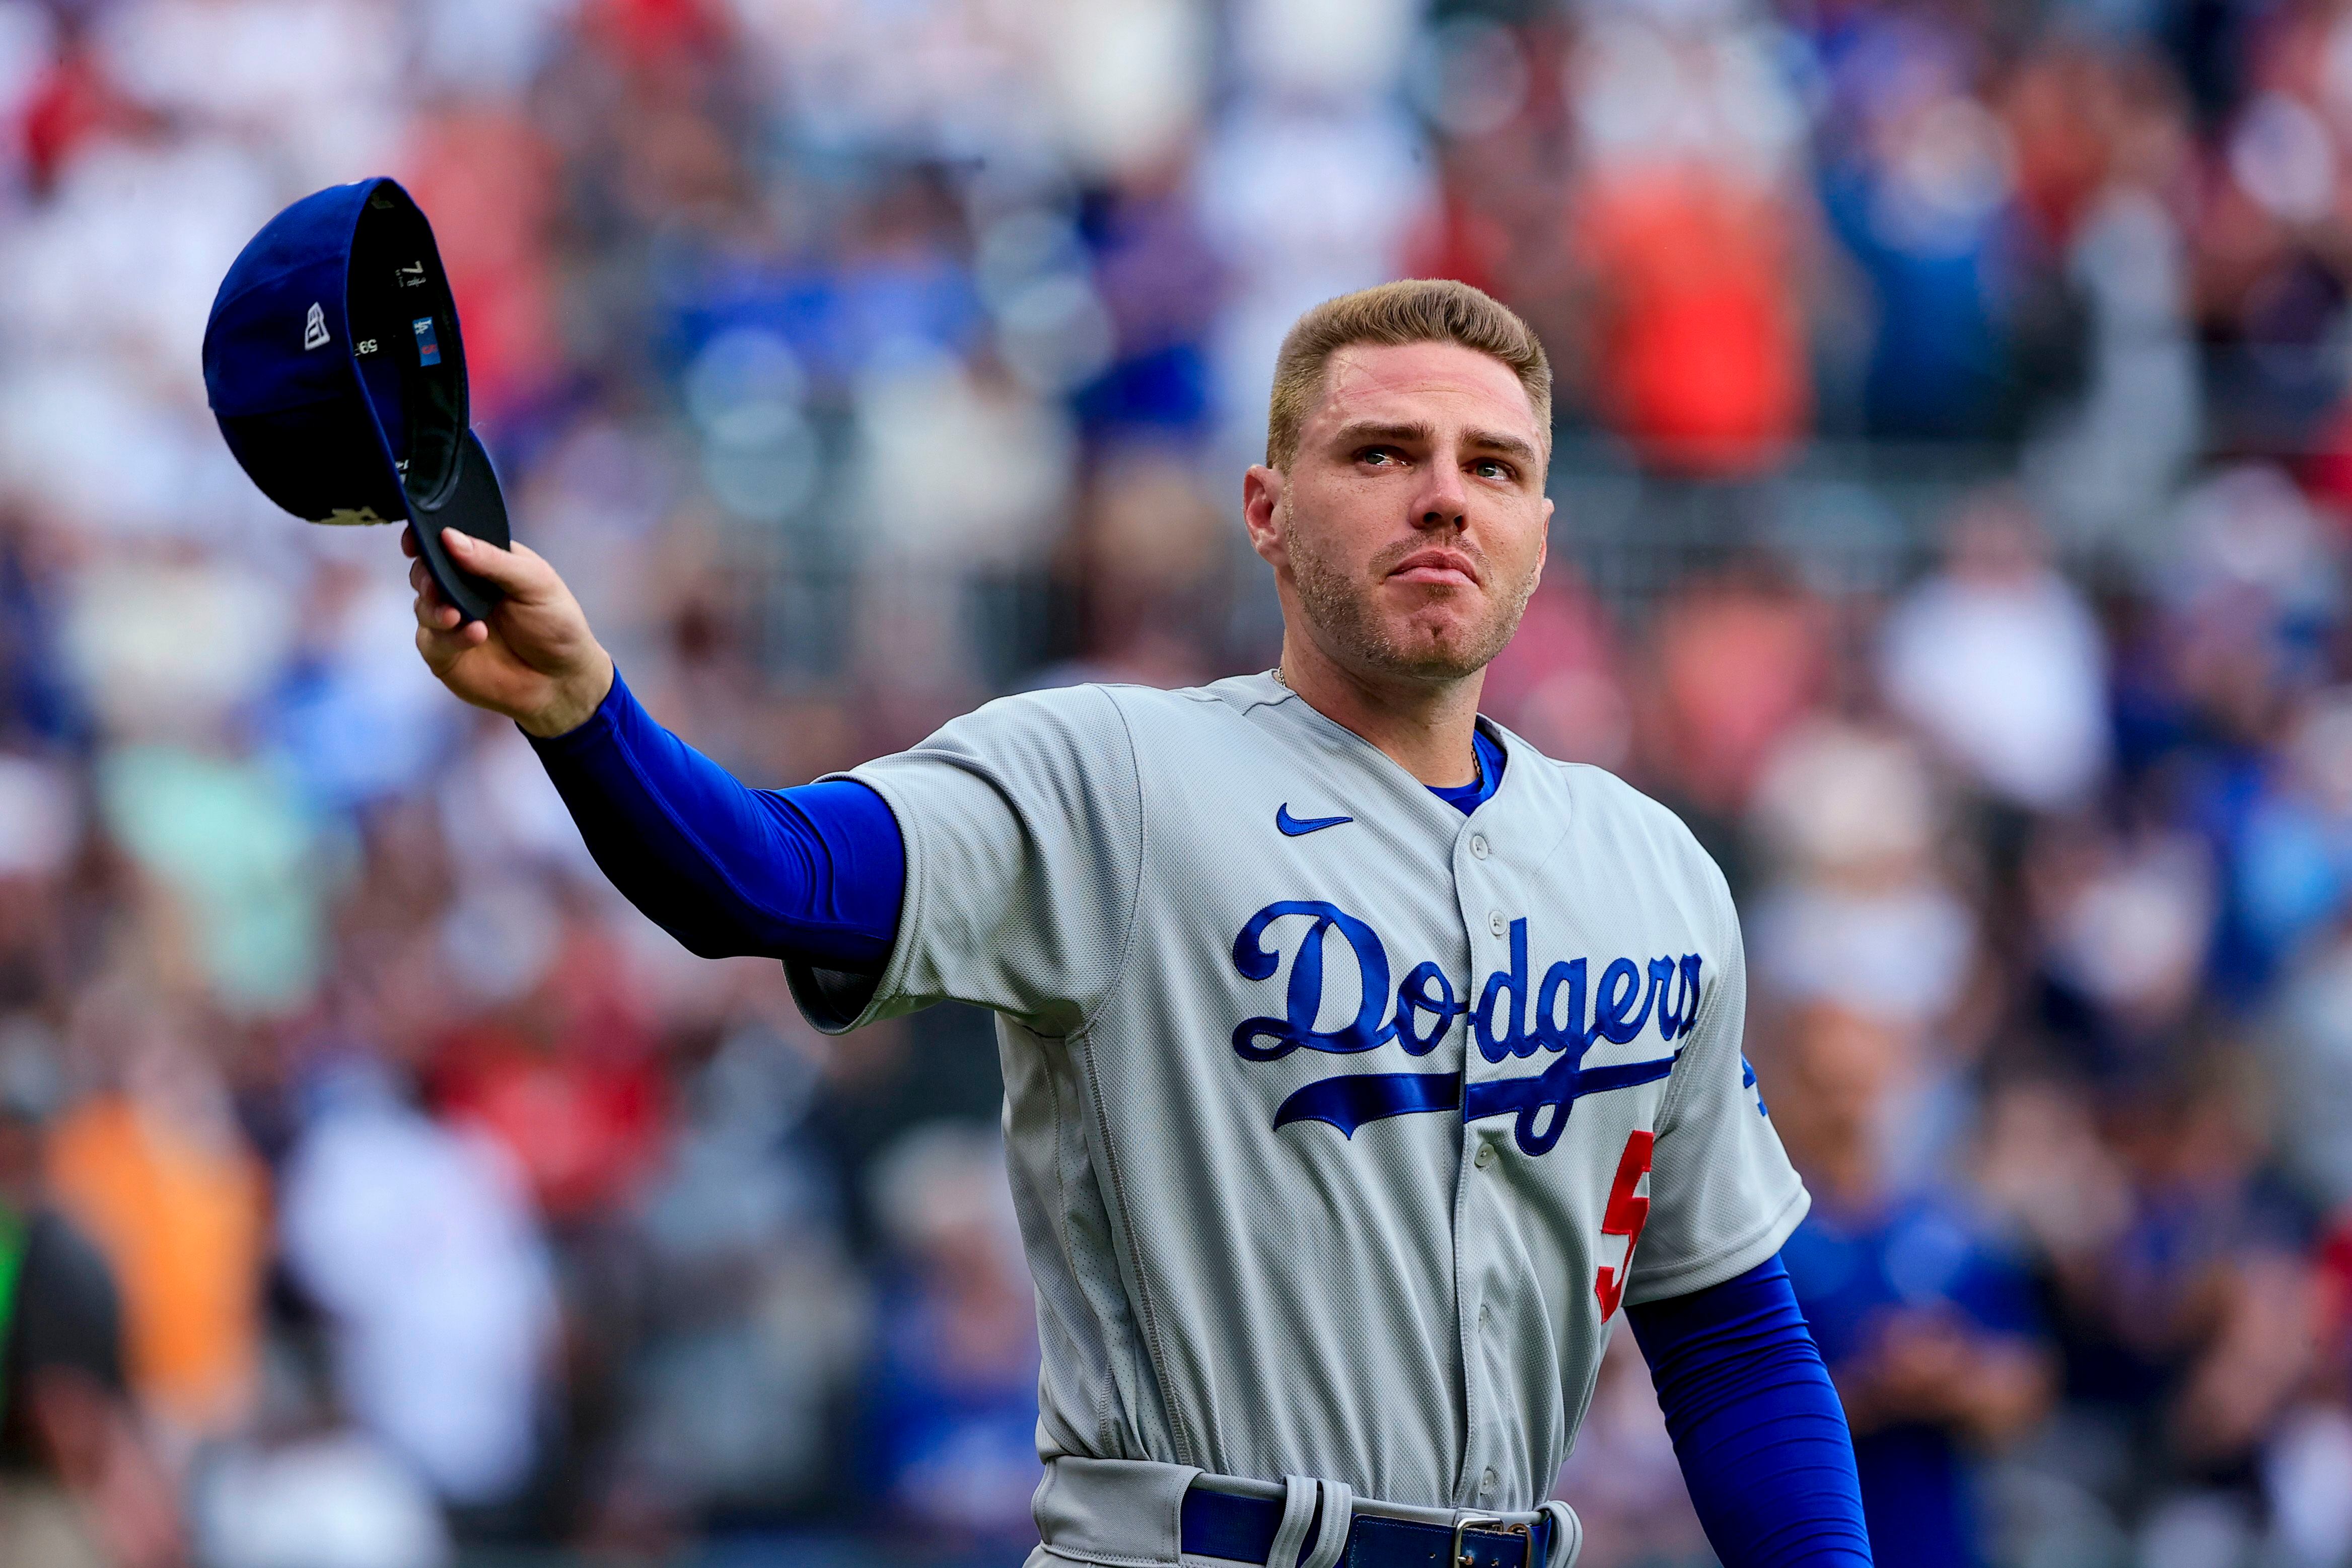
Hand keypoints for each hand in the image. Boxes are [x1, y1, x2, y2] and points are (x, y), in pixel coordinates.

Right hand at [406, 526, 613, 736]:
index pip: (447, 541)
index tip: (416, 540)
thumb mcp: (535, 582)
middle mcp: (462, 589)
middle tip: (436, 584)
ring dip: (435, 608)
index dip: (426, 537)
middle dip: (426, 574)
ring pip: (423, 605)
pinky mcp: (445, 653)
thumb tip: (450, 537)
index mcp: (484, 562)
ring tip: (457, 615)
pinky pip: (432, 640)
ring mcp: (451, 620)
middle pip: (426, 570)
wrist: (563, 680)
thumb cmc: (557, 625)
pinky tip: (475, 635)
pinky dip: (450, 637)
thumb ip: (494, 560)